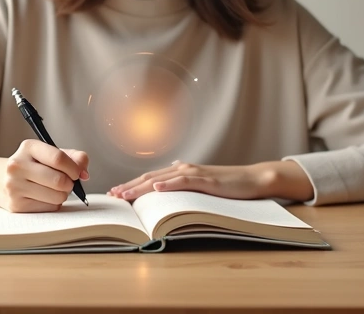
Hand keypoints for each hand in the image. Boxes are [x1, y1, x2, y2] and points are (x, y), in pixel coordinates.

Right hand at [0, 139, 89, 212]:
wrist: (0, 180)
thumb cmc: (32, 165)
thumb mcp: (49, 154)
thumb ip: (73, 157)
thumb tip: (84, 173)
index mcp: (28, 147)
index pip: (58, 158)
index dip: (74, 168)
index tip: (77, 173)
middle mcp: (17, 165)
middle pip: (59, 180)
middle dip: (69, 184)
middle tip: (67, 182)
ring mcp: (14, 186)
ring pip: (56, 196)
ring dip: (62, 195)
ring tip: (54, 189)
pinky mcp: (16, 205)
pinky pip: (49, 208)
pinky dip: (53, 203)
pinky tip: (43, 197)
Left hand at [108, 160, 289, 201]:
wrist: (252, 179)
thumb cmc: (229, 183)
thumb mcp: (203, 183)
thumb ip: (186, 179)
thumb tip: (171, 172)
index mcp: (181, 171)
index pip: (151, 179)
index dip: (132, 185)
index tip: (116, 193)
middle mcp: (183, 169)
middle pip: (150, 178)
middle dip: (129, 186)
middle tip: (112, 194)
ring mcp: (194, 173)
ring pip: (161, 180)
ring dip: (141, 187)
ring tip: (125, 193)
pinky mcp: (206, 180)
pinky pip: (183, 181)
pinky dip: (168, 185)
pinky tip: (156, 189)